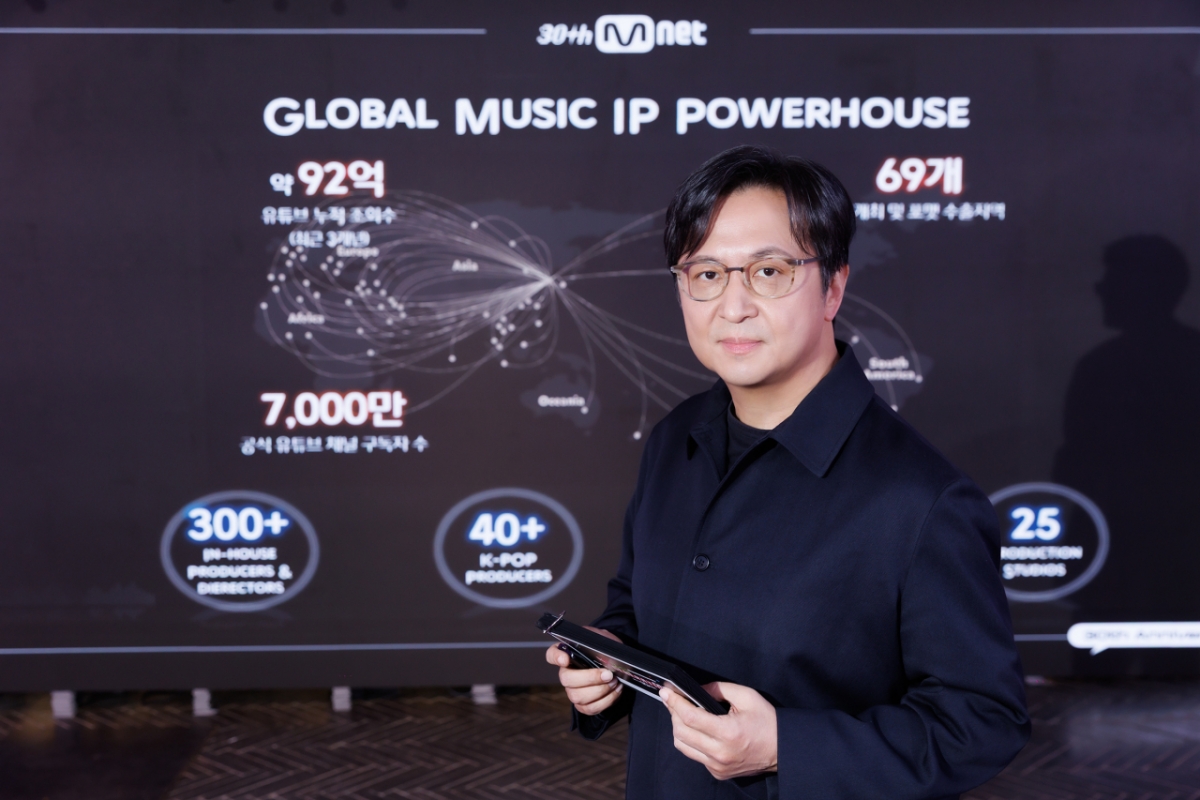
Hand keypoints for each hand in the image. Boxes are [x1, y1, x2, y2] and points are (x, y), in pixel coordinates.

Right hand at [545, 626, 623, 715]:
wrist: (615, 666)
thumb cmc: (605, 651)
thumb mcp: (603, 640)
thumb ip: (598, 642)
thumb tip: (602, 653)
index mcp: (567, 654)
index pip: (552, 654)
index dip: (556, 657)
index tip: (565, 659)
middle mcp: (566, 674)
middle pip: (566, 679)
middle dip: (590, 678)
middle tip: (608, 674)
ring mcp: (573, 691)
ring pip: (578, 697)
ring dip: (600, 690)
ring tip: (614, 682)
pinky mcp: (583, 705)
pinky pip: (591, 708)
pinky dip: (606, 700)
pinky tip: (615, 690)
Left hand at [660, 682, 777, 779]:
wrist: (782, 750)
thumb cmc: (767, 721)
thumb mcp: (747, 696)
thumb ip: (719, 689)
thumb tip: (696, 690)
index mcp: (728, 733)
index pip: (690, 717)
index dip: (674, 702)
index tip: (666, 691)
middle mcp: (720, 753)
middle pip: (681, 732)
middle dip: (673, 713)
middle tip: (674, 699)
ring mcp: (717, 766)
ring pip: (683, 746)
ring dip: (678, 727)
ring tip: (683, 713)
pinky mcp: (717, 773)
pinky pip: (695, 755)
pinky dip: (691, 740)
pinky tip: (697, 730)